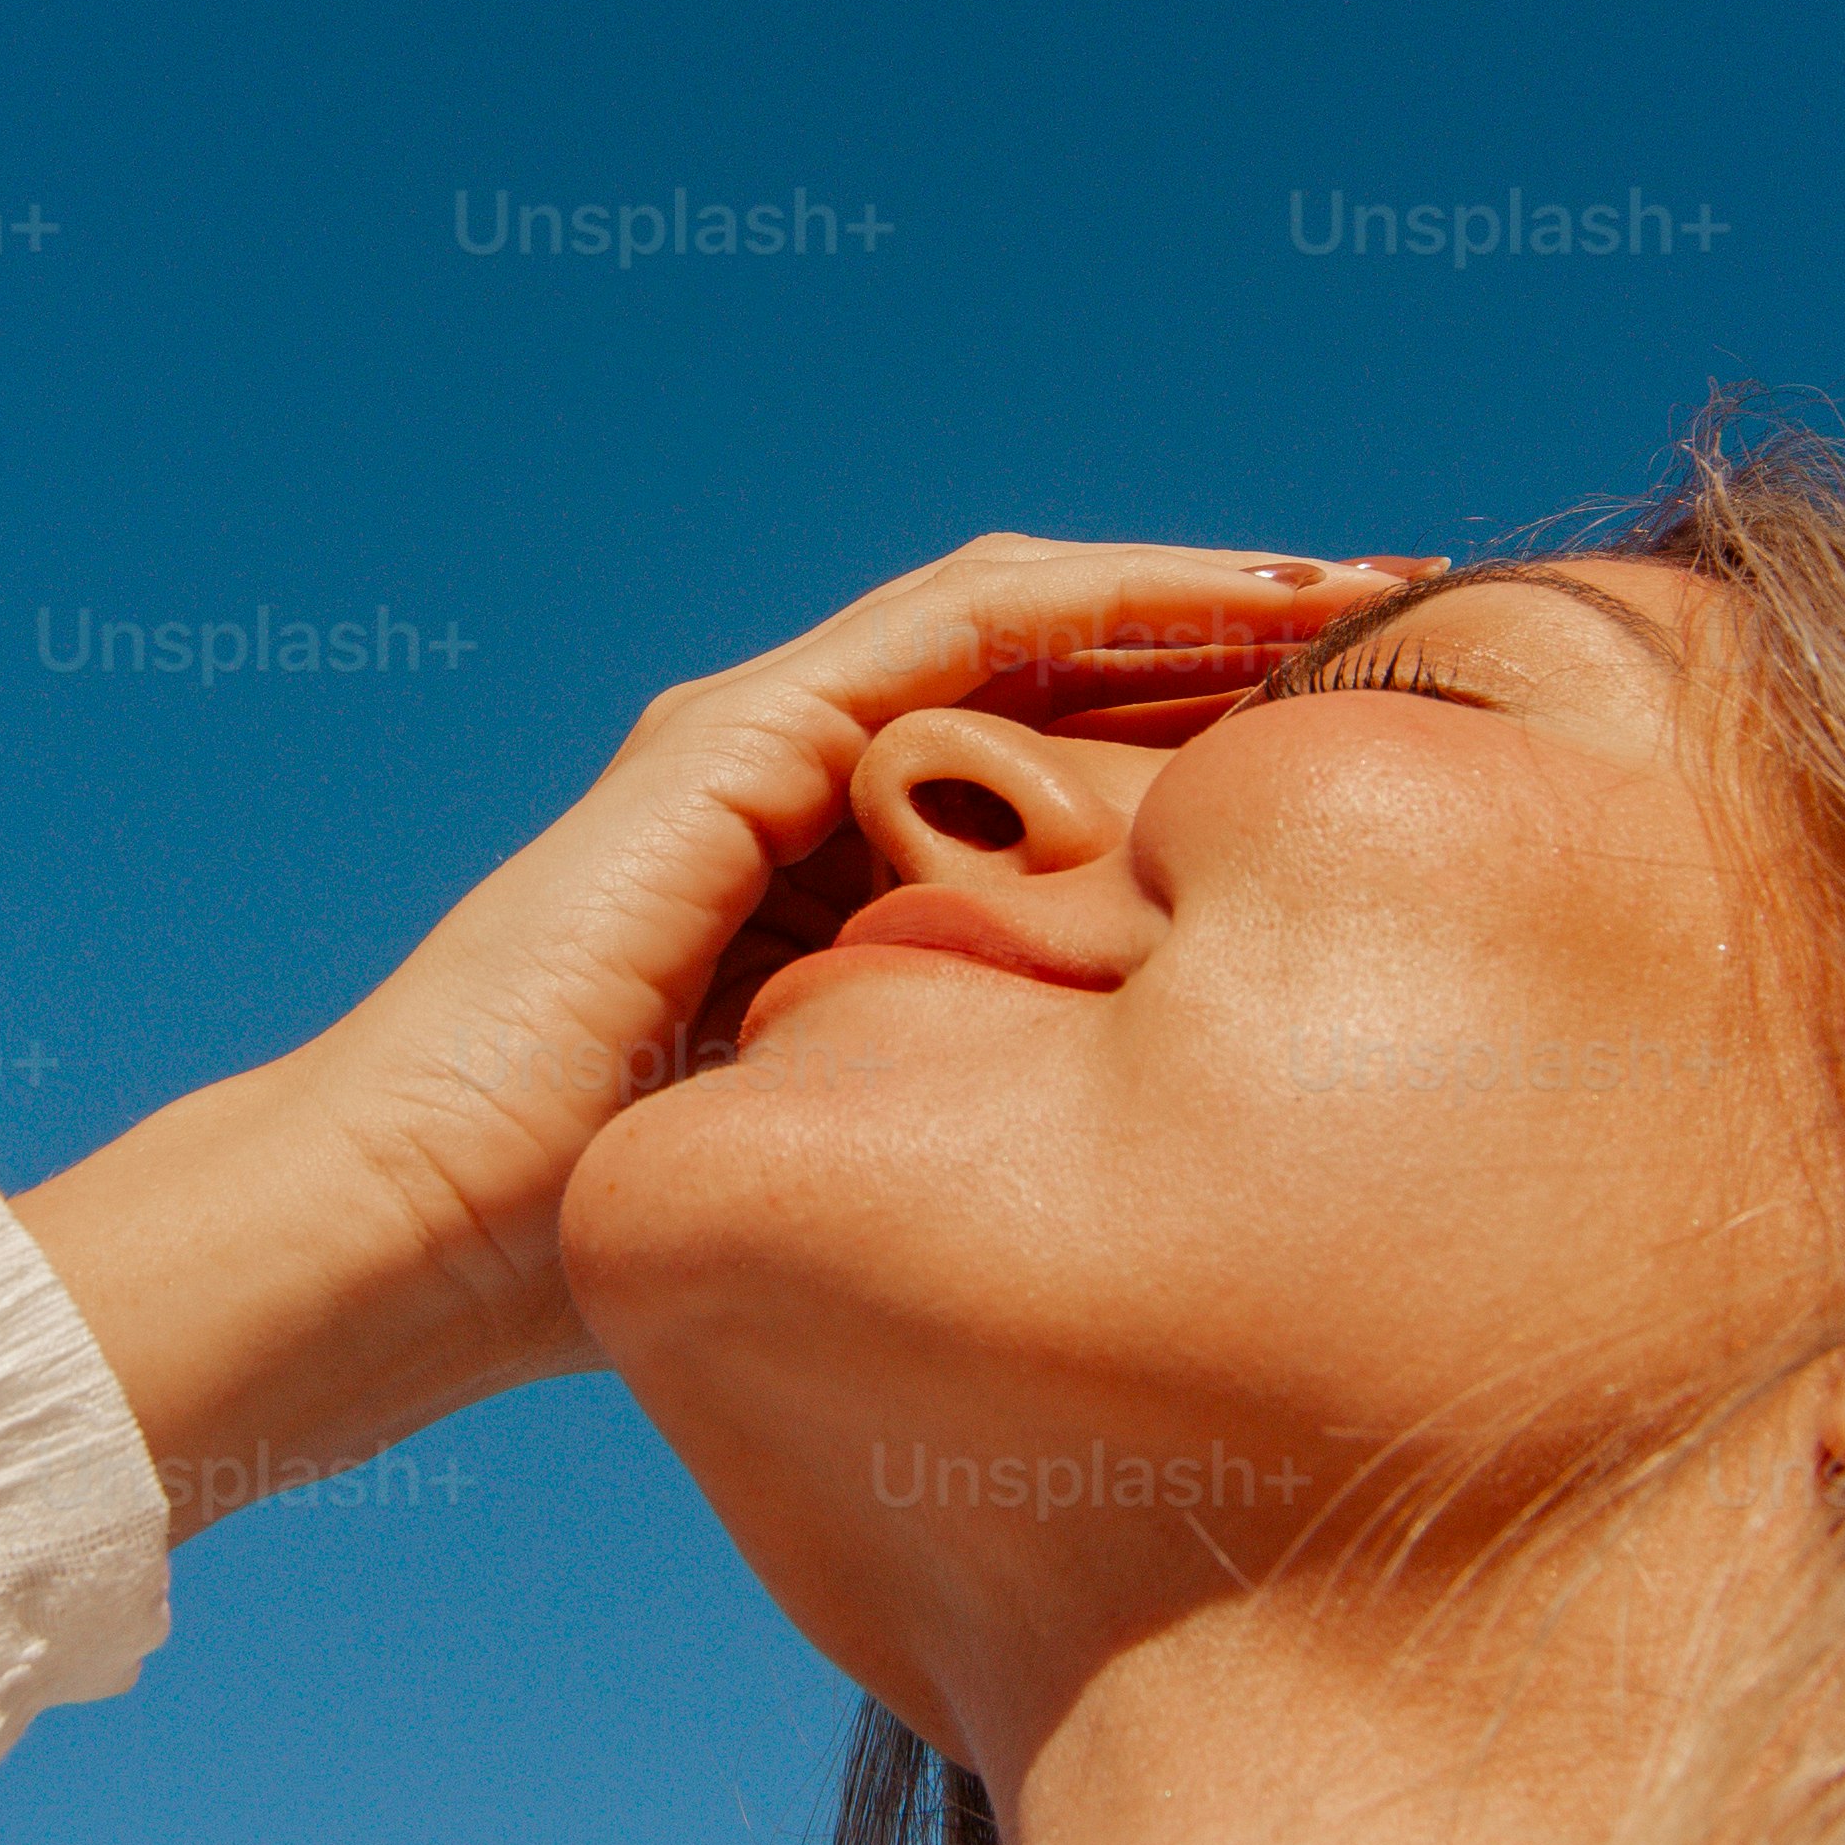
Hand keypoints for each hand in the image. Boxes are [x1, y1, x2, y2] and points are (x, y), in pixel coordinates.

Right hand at [16, 537, 1416, 1531]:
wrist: (415, 1240)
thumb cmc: (599, 1259)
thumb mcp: (862, 1176)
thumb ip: (973, 1142)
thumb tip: (1163, 1224)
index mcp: (837, 879)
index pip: (1062, 762)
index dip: (1223, 739)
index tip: (1386, 753)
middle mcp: (804, 779)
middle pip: (1068, 670)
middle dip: (1244, 639)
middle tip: (1428, 630)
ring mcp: (763, 736)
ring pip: (1033, 612)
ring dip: (1205, 588)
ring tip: (1370, 586)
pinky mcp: (735, 732)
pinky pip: (958, 623)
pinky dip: (1106, 596)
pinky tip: (1241, 599)